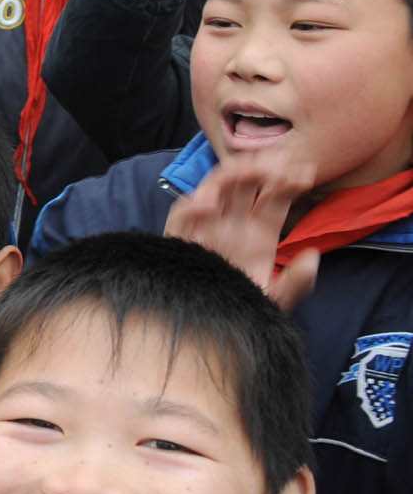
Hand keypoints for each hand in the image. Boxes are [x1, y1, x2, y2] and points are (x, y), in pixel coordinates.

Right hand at [164, 157, 319, 311]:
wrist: (206, 330)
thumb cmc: (240, 311)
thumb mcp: (275, 300)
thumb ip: (297, 283)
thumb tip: (312, 256)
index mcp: (260, 230)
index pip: (275, 194)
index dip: (290, 180)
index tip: (306, 174)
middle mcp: (234, 222)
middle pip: (247, 181)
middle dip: (263, 166)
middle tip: (280, 163)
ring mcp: (207, 226)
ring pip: (216, 187)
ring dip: (231, 174)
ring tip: (251, 171)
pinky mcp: (180, 238)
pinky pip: (181, 214)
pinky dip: (191, 205)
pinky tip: (208, 205)